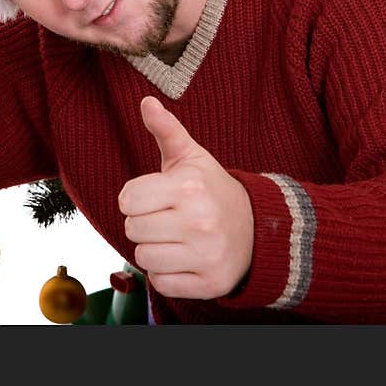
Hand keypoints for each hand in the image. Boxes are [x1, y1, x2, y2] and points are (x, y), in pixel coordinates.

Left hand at [118, 96, 254, 299]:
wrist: (258, 228)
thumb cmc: (211, 189)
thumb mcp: (191, 157)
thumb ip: (166, 130)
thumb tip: (146, 102)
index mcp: (189, 187)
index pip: (127, 200)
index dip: (134, 198)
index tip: (153, 196)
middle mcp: (199, 222)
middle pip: (133, 230)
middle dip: (143, 223)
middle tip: (166, 218)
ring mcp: (206, 255)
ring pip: (144, 259)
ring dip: (153, 250)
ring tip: (174, 238)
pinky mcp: (210, 283)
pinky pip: (161, 284)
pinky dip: (167, 274)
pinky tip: (184, 258)